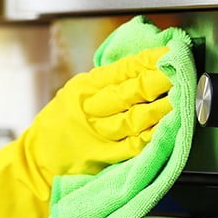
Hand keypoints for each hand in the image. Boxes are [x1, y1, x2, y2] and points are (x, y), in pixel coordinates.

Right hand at [17, 45, 173, 183]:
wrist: (37, 163)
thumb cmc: (58, 127)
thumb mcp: (73, 96)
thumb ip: (103, 84)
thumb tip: (141, 68)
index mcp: (84, 89)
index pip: (122, 70)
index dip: (148, 61)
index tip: (169, 54)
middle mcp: (91, 110)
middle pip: (130, 92)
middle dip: (158, 81)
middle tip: (181, 72)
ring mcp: (100, 136)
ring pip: (135, 118)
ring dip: (161, 108)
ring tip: (180, 99)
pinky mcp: (107, 158)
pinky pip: (135, 145)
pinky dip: (153, 136)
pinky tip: (168, 128)